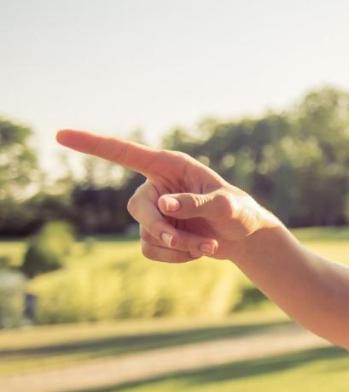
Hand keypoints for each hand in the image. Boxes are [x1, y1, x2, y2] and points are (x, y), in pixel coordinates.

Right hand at [55, 129, 279, 262]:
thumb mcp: (227, 206)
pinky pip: (152, 249)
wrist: (245, 238)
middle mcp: (157, 186)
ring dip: (179, 246)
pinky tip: (198, 253)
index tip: (60, 135)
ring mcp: (154, 211)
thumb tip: (164, 205)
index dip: (93, 144)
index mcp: (170, 166)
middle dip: (162, 229)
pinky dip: (176, 256)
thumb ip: (197, 203)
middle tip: (188, 243)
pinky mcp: (156, 233)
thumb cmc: (240, 212)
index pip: (124, 153)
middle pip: (138, 208)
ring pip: (148, 234)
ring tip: (209, 248)